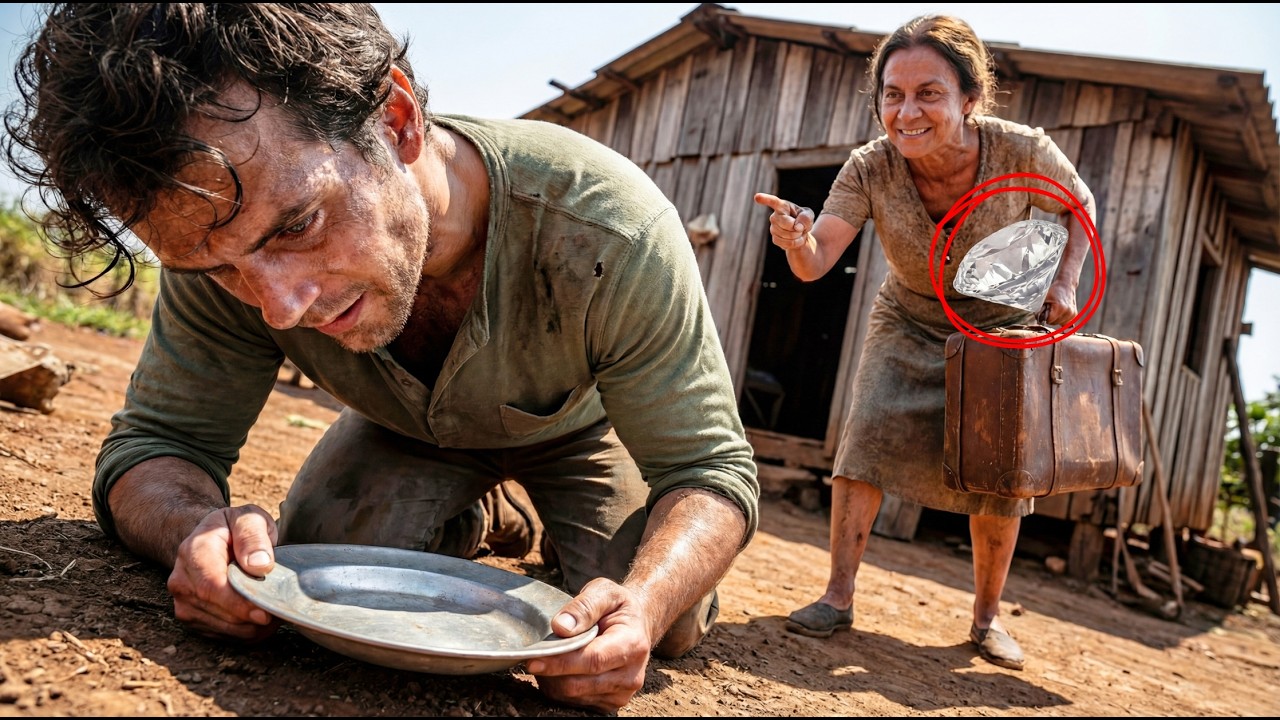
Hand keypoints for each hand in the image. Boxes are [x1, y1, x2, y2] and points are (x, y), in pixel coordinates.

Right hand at [167, 505, 280, 641]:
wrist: (211, 539)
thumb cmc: (233, 528)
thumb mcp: (248, 518)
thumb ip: (253, 537)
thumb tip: (260, 565)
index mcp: (193, 552)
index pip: (212, 587)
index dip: (239, 604)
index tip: (264, 612)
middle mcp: (182, 581)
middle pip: (219, 612)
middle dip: (253, 617)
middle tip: (281, 609)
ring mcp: (184, 603)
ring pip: (224, 628)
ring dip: (253, 626)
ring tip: (273, 608)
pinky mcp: (193, 620)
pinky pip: (225, 636)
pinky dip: (247, 630)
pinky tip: (260, 614)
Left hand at [523, 577, 652, 712]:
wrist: (636, 625)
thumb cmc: (617, 607)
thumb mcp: (605, 592)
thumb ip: (584, 606)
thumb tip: (561, 627)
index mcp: (633, 644)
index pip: (592, 660)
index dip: (561, 662)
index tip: (533, 660)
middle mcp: (631, 675)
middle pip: (579, 684)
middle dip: (551, 672)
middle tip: (534, 655)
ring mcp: (621, 693)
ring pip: (572, 696)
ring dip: (553, 680)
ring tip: (551, 657)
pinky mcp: (610, 704)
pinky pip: (574, 702)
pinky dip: (560, 687)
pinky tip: (561, 668)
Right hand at [753, 192, 813, 249]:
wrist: (801, 233)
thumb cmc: (803, 220)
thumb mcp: (808, 215)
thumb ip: (805, 218)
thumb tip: (796, 226)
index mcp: (782, 206)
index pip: (773, 202)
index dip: (765, 199)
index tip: (757, 197)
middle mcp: (774, 216)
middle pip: (786, 223)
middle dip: (797, 227)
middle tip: (800, 227)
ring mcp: (773, 228)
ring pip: (787, 235)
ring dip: (798, 236)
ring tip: (798, 232)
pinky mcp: (775, 239)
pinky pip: (787, 243)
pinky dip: (796, 243)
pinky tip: (796, 239)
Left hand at [1038, 281, 1078, 325]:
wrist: (1066, 286)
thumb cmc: (1054, 291)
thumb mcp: (1044, 298)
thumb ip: (1039, 309)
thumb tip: (1037, 318)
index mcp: (1060, 308)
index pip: (1048, 320)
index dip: (1043, 317)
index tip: (1043, 311)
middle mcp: (1068, 312)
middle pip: (1053, 323)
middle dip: (1049, 317)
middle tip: (1049, 309)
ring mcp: (1072, 314)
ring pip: (1058, 323)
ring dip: (1055, 319)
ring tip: (1055, 310)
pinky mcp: (1075, 315)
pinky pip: (1066, 324)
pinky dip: (1061, 320)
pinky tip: (1060, 315)